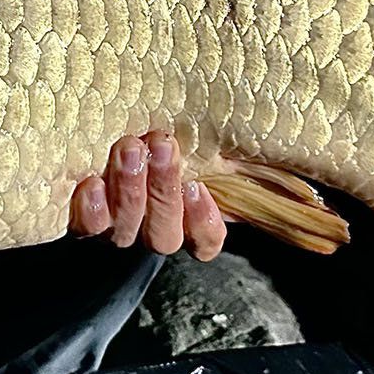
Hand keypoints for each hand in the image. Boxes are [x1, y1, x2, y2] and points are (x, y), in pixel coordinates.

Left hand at [68, 131, 227, 259]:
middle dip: (164, 190)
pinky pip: (87, 228)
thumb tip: (291, 169)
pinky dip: (92, 209)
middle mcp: (152, 230)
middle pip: (163, 233)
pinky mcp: (83, 220)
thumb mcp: (203, 146)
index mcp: (186, 219)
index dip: (203, 224)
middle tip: (162, 148)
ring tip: (129, 149)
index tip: (198, 188)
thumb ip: (234, 157)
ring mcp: (116, 229)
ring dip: (131, 190)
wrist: (101, 132)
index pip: (204, 241)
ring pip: (127, 229)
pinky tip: (92, 183)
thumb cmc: (161, 139)